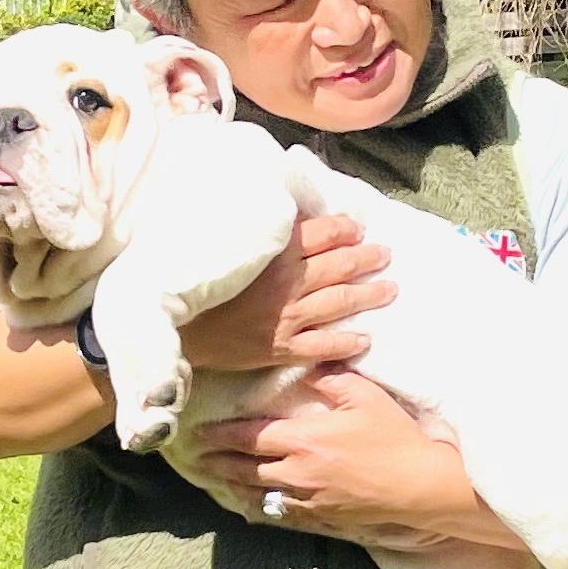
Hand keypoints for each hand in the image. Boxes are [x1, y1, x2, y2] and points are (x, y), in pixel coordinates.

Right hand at [178, 213, 392, 371]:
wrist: (179, 329)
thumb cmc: (199, 283)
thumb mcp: (228, 247)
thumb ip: (261, 235)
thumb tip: (289, 220)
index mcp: (275, 254)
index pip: (322, 235)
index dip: (344, 229)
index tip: (356, 228)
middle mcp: (289, 284)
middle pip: (339, 267)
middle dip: (366, 258)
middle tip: (384, 254)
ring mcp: (288, 318)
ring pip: (340, 302)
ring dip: (368, 295)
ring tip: (388, 289)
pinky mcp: (283, 348)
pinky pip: (324, 346)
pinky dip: (346, 343)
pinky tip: (363, 339)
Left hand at [196, 365, 507, 552]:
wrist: (420, 485)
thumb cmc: (395, 438)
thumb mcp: (365, 396)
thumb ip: (332, 379)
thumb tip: (310, 367)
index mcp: (303, 439)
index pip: (249, 436)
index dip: (221, 434)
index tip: (199, 432)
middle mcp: (298, 471)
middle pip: (245, 468)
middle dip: (218, 462)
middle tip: (198, 458)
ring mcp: (309, 498)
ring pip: (260, 494)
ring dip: (235, 486)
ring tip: (218, 480)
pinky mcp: (323, 517)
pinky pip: (284, 514)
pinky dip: (264, 509)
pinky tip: (256, 506)